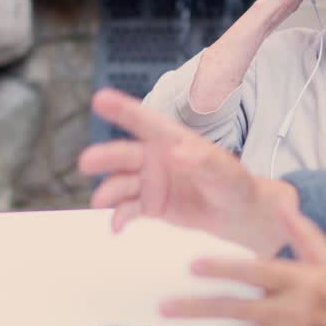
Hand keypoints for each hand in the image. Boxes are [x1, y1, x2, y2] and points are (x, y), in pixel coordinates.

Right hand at [78, 88, 292, 254]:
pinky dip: (119, 217)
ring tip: (101, 202)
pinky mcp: (149, 204)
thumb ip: (204, 162)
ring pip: (121, 182)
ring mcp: (150, 181)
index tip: (100, 99)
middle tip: (88, 162)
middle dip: (105, 156)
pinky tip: (117, 226)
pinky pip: (127, 209)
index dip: (122, 109)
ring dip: (109, 191)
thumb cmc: (235, 185)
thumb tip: (180, 151)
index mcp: (174, 140)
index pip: (146, 121)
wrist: (237, 215)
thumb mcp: (226, 174)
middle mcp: (156, 157)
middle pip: (125, 153)